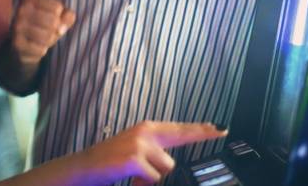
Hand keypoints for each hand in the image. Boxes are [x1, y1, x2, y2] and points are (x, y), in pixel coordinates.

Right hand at [12, 0, 75, 64]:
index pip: (57, 8)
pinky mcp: (17, 43)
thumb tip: (66, 21)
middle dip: (56, 30)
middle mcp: (22, 10)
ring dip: (50, 41)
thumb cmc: (44, 26)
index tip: (52, 19)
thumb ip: (67, 15)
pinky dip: (42, 50)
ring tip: (44, 40)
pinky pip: (41, 50)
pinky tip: (36, 47)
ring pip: (48, 36)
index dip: (60, 17)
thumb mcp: (57, 17)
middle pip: (53, 22)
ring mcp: (17, 26)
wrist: (23, 45)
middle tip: (49, 32)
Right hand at [79, 122, 227, 185]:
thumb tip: (170, 165)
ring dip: (154, 176)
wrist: (85, 167)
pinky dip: (143, 183)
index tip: (220, 127)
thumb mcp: (135, 150)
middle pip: (181, 135)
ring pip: (167, 166)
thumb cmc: (111, 162)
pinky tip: (130, 178)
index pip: (178, 128)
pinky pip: (154, 177)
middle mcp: (145, 131)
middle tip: (223, 130)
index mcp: (146, 128)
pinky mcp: (135, 159)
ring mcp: (140, 144)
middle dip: (202, 133)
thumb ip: (155, 152)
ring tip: (135, 175)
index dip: (200, 128)